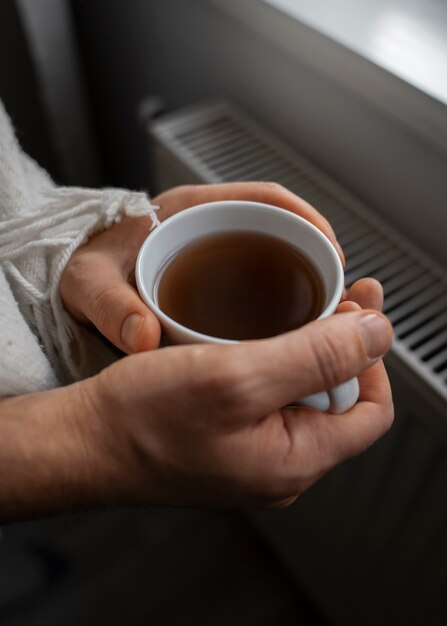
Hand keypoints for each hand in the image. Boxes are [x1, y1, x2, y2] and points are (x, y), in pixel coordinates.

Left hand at [60, 182, 343, 353]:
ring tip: (322, 316)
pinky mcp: (212, 281)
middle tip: (336, 292)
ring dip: (301, 281)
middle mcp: (208, 229)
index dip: (305, 217)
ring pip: (272, 260)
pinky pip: (256, 285)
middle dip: (314, 255)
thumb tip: (143, 336)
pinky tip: (286, 332)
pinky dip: (278, 303)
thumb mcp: (88, 283)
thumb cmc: (81, 270)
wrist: (68, 282)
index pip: (263, 199)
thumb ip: (110, 306)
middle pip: (279, 231)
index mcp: (188, 211)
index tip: (329, 246)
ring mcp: (213, 254)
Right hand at [81, 282, 392, 508]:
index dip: (373, 357)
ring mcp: (255, 454)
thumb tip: (378, 333)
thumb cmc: (143, 416)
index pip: (371, 410)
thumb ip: (319, 357)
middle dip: (341, 346)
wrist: (84, 439)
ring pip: (305, 395)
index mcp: (296, 460)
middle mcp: (282, 465)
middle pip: (340, 400)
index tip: (358, 311)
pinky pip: (271, 399)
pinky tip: (262, 337)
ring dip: (308, 350)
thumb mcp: (238, 376)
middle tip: (333, 297)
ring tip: (300, 310)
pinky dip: (275, 363)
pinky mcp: (231, 440)